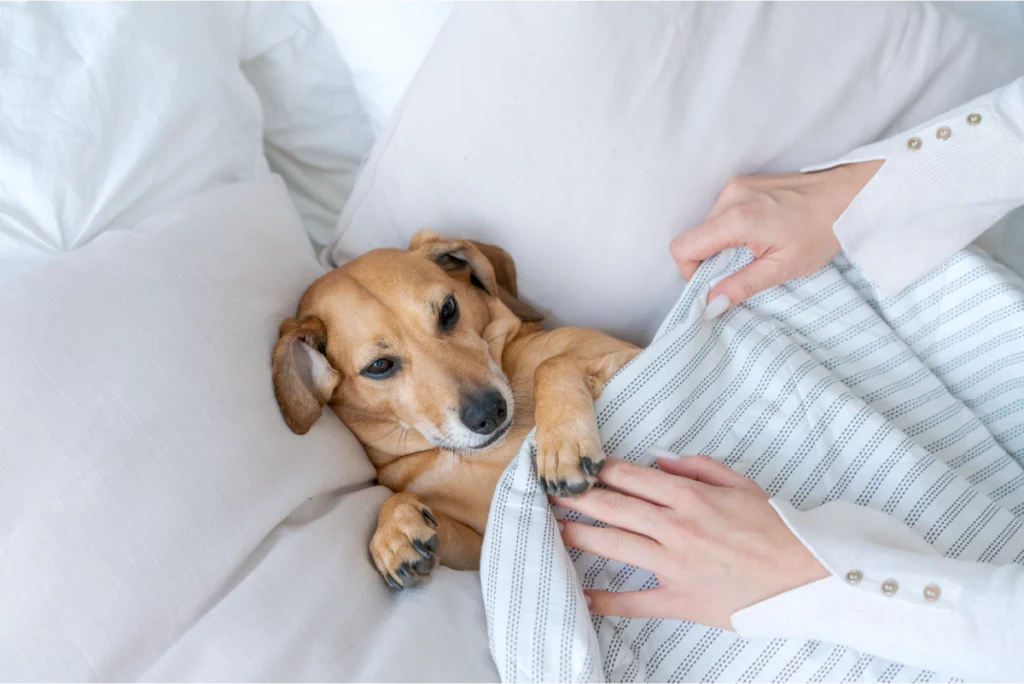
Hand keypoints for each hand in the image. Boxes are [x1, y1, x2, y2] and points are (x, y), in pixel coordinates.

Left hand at [552, 456, 827, 629]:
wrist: (808, 574)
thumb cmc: (777, 528)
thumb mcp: (741, 484)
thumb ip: (698, 468)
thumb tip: (659, 462)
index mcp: (689, 496)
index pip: (630, 477)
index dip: (599, 471)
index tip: (579, 467)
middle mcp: (675, 526)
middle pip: (612, 507)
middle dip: (577, 498)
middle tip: (551, 493)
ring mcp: (675, 564)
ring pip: (614, 546)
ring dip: (580, 536)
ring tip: (555, 529)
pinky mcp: (680, 599)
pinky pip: (634, 600)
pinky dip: (606, 600)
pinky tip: (583, 595)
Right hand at [671, 161, 881, 317]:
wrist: (848, 194)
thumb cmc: (821, 231)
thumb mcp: (782, 267)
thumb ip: (742, 285)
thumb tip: (711, 305)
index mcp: (736, 218)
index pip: (683, 247)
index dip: (691, 271)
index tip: (716, 282)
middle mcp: (729, 196)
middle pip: (694, 237)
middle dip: (710, 260)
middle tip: (743, 268)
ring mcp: (735, 186)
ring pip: (707, 226)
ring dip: (722, 244)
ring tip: (756, 249)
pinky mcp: (742, 183)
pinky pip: (721, 213)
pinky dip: (731, 230)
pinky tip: (759, 234)